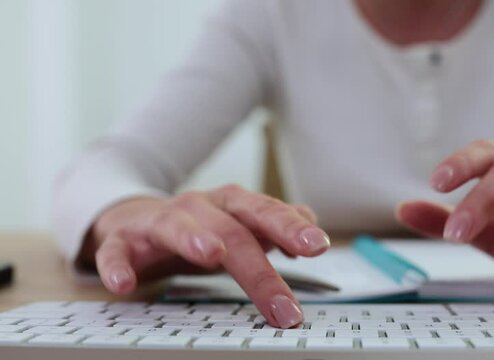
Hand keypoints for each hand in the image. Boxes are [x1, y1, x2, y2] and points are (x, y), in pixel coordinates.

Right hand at [80, 185, 329, 327]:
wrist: (135, 216)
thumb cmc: (200, 226)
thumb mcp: (239, 223)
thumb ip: (273, 225)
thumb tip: (310, 223)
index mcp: (232, 204)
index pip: (266, 212)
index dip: (291, 227)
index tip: (318, 245)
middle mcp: (199, 206)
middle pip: (232, 230)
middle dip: (260, 268)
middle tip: (285, 305)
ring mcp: (160, 221)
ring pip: (176, 225)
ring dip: (194, 238)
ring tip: (213, 255)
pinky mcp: (123, 239)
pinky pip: (118, 250)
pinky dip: (119, 265)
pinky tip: (124, 285)